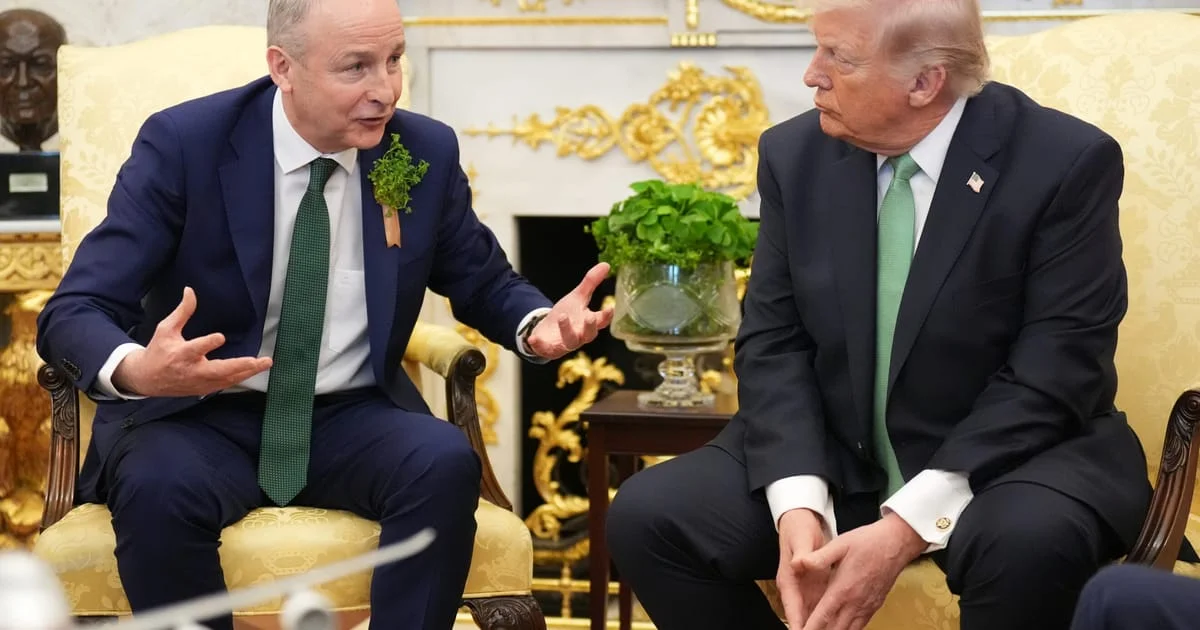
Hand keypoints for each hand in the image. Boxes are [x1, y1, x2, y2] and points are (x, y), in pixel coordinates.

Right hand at [112, 287, 271, 396]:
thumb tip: (190, 290)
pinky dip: (240, 378)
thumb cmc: (158, 350)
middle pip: (217, 370)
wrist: (147, 379)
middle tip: (257, 360)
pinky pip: (225, 384)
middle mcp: (191, 370)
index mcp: (180, 354)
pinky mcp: (204, 389)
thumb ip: (182, 311)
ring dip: (247, 372)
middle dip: (239, 365)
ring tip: (265, 363)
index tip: (220, 337)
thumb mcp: (166, 328)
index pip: (195, 348)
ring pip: (226, 379)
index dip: (207, 343)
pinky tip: (254, 370)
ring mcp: (199, 382)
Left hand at [525, 262, 614, 359]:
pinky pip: (545, 349)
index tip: (610, 308)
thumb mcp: (577, 297)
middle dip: (589, 327)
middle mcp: (580, 336)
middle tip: (590, 316)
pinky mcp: (550, 349)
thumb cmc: (567, 314)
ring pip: (570, 341)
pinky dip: (539, 345)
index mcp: (588, 323)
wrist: (548, 331)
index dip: (607, 316)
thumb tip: (606, 264)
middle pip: (589, 335)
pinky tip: (533, 339)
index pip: (601, 321)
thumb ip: (591, 283)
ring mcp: (565, 344)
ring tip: (561, 317)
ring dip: (566, 330)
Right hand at [776, 509, 831, 628]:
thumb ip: (801, 555)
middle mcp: (795, 589)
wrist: (800, 521)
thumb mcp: (800, 540)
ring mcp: (805, 590)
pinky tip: (839, 625)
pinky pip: (821, 607)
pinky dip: (828, 618)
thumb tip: (798, 564)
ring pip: (812, 615)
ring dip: (821, 626)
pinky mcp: (815, 587)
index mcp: (788, 580)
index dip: (799, 624)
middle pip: (802, 617)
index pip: (792, 609)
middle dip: (811, 629)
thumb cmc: (798, 529)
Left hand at [797, 512, 926, 629]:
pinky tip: (841, 629)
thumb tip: (797, 564)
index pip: (822, 617)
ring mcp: (866, 606)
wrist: (897, 543)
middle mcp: (855, 602)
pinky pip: (860, 626)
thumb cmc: (868, 542)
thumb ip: (818, 557)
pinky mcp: (874, 606)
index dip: (810, 628)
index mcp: (843, 589)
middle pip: (834, 629)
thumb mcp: (840, 544)